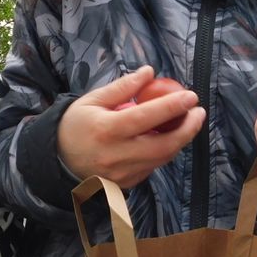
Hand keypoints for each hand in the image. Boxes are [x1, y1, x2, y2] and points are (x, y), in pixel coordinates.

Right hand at [58, 66, 205, 188]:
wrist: (57, 161)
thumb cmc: (75, 125)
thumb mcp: (92, 100)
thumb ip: (123, 87)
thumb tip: (150, 72)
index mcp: (106, 130)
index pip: (146, 117)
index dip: (172, 106)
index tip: (191, 96)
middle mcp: (117, 155)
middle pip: (163, 145)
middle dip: (187, 128)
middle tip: (199, 111)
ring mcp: (123, 173)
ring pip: (162, 158)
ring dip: (180, 139)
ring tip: (189, 121)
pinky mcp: (127, 184)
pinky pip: (153, 166)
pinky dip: (164, 151)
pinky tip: (170, 136)